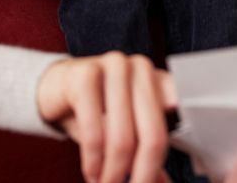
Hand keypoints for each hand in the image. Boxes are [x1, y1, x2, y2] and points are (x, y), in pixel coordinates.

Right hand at [37, 52, 174, 182]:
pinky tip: (91, 172)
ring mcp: (113, 65)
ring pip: (122, 138)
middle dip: (142, 176)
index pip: (181, 117)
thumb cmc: (97, 110)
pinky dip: (93, 161)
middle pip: (153, 136)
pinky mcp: (85, 73)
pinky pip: (93, 130)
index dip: (179, 151)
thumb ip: (147, 154)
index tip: (157, 181)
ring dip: (113, 173)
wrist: (55, 87)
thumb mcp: (126, 130)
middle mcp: (140, 67)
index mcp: (159, 79)